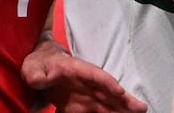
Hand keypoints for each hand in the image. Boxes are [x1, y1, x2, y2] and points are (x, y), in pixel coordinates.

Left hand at [23, 38, 147, 112]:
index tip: (120, 91)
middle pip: (108, 91)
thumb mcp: (32, 67)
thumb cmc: (37, 64)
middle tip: (141, 109)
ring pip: (106, 104)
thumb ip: (35, 74)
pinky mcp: (80, 106)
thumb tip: (38, 80)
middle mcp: (85, 83)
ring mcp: (85, 95)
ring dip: (120, 110)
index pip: (94, 75)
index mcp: (75, 69)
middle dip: (124, 100)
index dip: (108, 83)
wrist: (39, 67)